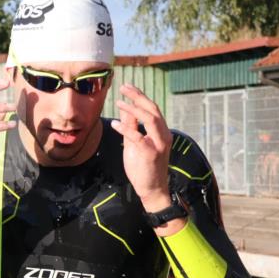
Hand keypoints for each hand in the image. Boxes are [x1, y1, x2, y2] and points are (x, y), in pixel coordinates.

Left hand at [109, 84, 171, 210]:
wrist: (152, 190)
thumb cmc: (144, 167)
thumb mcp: (135, 144)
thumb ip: (132, 127)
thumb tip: (125, 109)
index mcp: (161, 131)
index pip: (152, 108)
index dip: (140, 96)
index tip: (128, 87)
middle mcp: (163, 135)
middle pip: (153, 109)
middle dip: (138, 97)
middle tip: (124, 87)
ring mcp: (159, 144)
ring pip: (150, 120)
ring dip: (134, 109)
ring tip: (119, 102)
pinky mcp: (151, 154)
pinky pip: (138, 138)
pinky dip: (126, 129)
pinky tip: (115, 124)